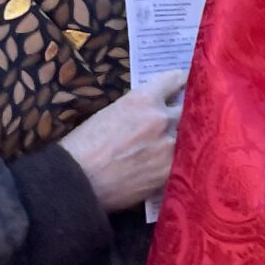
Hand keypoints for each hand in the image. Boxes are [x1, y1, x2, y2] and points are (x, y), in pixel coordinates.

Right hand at [58, 70, 186, 212]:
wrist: (76, 183)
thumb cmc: (82, 147)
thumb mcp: (109, 114)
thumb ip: (136, 109)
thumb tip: (151, 110)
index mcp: (143, 99)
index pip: (174, 80)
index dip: (179, 82)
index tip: (184, 83)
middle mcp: (161, 118)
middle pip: (187, 108)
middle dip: (185, 110)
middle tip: (187, 113)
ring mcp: (169, 146)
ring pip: (189, 135)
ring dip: (184, 137)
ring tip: (181, 141)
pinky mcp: (169, 171)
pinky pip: (183, 159)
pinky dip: (179, 159)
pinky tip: (175, 162)